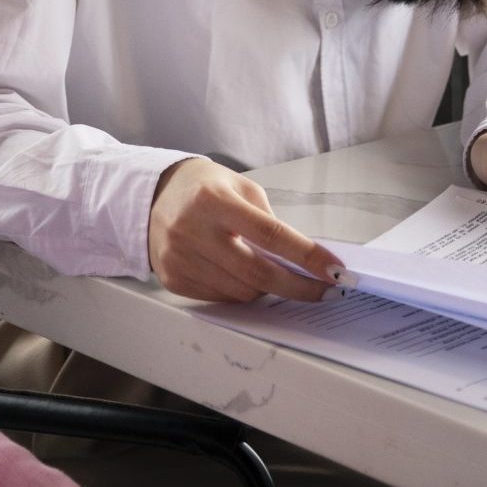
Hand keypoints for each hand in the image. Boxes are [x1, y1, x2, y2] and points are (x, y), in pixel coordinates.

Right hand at [147, 157, 340, 302]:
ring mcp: (180, 258)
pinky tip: (241, 274)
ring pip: (242, 292)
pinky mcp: (173, 279)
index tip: (334, 271)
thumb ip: (269, 222)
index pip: (270, 235)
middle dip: (299, 287)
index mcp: (214, 201)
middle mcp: (193, 230)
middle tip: (324, 292)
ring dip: (267, 288)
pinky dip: (241, 291)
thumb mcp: (240, 188)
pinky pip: (222, 298)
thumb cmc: (205, 189)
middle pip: (258, 272)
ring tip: (272, 273)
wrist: (152, 197)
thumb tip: (302, 262)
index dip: (307, 256)